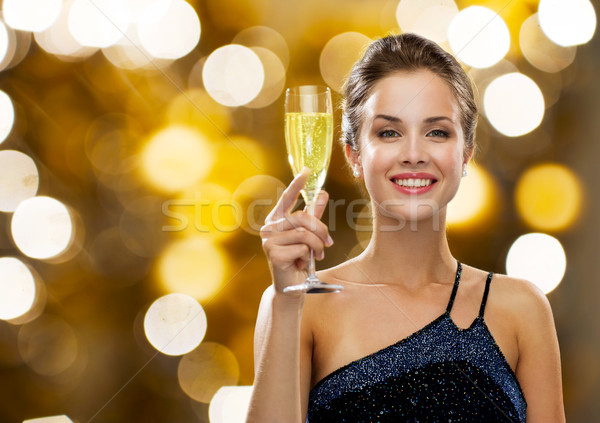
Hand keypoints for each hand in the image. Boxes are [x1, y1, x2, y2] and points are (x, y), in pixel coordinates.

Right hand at [260, 168, 332, 295]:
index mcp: (276, 220)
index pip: (286, 198)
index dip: (297, 184)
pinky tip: (301, 265)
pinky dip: (308, 258)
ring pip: (305, 234)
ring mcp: (268, 240)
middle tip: (328, 243)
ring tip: (315, 256)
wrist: (289, 287)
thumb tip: (322, 194)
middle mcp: (269, 227)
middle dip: (321, 231)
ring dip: (316, 247)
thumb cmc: (297, 260)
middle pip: (303, 218)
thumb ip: (312, 215)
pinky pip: (302, 248)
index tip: (307, 171)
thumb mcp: (307, 236)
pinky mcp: (273, 253)